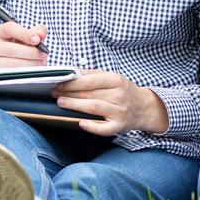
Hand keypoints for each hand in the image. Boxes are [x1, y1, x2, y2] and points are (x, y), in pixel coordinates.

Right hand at [0, 22, 48, 67]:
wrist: (11, 58)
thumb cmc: (21, 44)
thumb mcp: (29, 35)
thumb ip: (37, 31)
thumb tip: (40, 33)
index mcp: (0, 32)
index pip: (9, 29)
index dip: (24, 34)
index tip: (37, 40)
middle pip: (10, 49)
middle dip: (30, 52)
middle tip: (43, 53)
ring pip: (12, 63)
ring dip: (30, 63)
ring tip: (41, 61)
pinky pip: (13, 73)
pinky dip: (26, 71)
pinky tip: (34, 68)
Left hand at [50, 70, 168, 135]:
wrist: (144, 107)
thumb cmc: (123, 91)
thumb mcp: (111, 78)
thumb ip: (91, 74)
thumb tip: (70, 71)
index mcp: (116, 81)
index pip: (89, 81)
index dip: (71, 83)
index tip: (59, 83)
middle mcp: (119, 96)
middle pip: (88, 94)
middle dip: (68, 93)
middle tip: (55, 93)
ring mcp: (119, 112)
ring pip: (93, 108)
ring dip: (74, 105)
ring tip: (61, 102)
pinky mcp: (119, 126)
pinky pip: (104, 128)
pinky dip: (92, 127)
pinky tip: (80, 123)